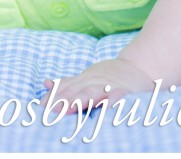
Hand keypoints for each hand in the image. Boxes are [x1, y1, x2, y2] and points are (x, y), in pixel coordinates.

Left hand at [40, 58, 154, 112]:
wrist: (142, 66)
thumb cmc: (112, 76)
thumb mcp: (88, 76)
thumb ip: (68, 82)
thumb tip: (46, 83)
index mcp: (85, 80)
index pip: (65, 89)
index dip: (52, 98)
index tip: (39, 109)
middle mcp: (95, 81)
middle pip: (75, 92)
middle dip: (61, 102)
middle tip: (48, 113)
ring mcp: (110, 86)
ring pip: (92, 93)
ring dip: (79, 102)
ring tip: (66, 111)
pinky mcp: (126, 91)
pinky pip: (119, 96)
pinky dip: (112, 100)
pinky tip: (105, 108)